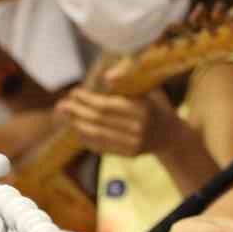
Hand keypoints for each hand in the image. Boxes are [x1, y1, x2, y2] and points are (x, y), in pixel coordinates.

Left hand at [54, 87, 181, 157]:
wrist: (170, 134)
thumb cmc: (155, 104)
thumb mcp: (150, 86)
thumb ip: (130, 77)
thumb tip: (106, 76)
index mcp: (144, 108)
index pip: (107, 105)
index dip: (87, 99)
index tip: (74, 92)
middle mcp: (140, 128)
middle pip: (99, 120)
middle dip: (77, 111)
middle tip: (61, 104)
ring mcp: (135, 143)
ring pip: (98, 134)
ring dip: (77, 124)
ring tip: (66, 115)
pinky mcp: (130, 154)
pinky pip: (102, 146)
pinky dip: (86, 137)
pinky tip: (77, 128)